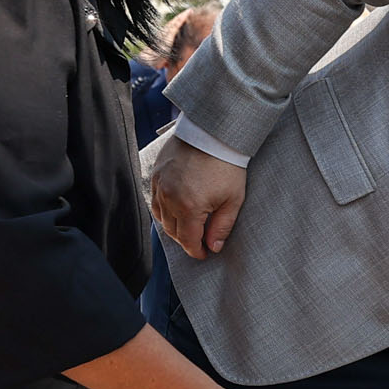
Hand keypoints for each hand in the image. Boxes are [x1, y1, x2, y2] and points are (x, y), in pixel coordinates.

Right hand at [151, 139, 248, 259]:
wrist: (213, 133)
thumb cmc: (227, 166)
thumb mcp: (233, 200)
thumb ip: (222, 227)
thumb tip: (214, 247)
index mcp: (188, 207)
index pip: (187, 240)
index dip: (195, 251)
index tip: (203, 255)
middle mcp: (169, 198)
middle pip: (172, 230)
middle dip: (185, 240)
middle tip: (199, 242)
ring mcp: (159, 185)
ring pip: (161, 216)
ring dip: (173, 225)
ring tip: (188, 227)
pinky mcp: (156, 173)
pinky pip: (155, 199)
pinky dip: (164, 209)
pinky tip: (176, 209)